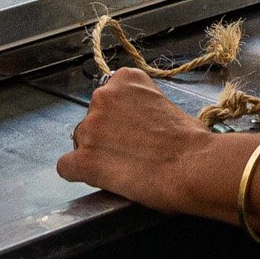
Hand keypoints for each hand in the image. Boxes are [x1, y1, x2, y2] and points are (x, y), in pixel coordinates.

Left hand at [58, 68, 211, 211]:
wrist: (193, 166)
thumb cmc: (191, 141)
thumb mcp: (169, 105)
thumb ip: (145, 108)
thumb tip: (142, 125)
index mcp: (125, 80)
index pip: (108, 97)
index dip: (120, 118)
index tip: (132, 130)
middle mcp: (102, 97)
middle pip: (91, 120)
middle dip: (106, 136)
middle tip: (130, 152)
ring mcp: (90, 128)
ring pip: (80, 142)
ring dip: (96, 154)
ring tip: (124, 168)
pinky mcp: (84, 159)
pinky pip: (66, 167)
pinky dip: (79, 173)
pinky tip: (99, 178)